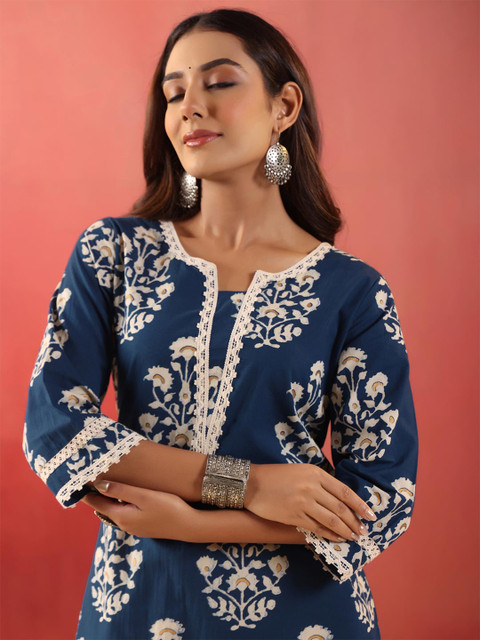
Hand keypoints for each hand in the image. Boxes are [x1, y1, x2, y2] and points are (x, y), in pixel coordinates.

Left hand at [81, 481, 196, 540]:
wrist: (189, 526)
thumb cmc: (168, 508)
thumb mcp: (144, 496)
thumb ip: (120, 491)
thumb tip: (98, 485)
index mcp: (122, 517)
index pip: (96, 503)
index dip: (86, 492)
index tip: (76, 481)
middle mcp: (125, 525)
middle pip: (104, 507)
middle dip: (96, 494)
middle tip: (88, 477)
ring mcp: (134, 527)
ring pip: (114, 510)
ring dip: (108, 498)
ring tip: (104, 482)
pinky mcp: (143, 526)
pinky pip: (125, 513)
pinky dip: (119, 503)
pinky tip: (125, 494)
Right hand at [244, 463, 376, 541]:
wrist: (252, 484)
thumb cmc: (276, 476)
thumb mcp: (301, 471)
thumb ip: (320, 482)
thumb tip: (340, 499)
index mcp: (315, 474)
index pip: (344, 491)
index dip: (360, 505)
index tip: (370, 515)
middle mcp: (312, 487)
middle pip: (340, 508)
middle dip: (355, 521)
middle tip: (363, 531)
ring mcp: (303, 503)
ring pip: (331, 520)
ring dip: (346, 530)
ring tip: (354, 537)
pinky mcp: (294, 516)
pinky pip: (317, 527)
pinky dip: (329, 534)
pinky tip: (337, 538)